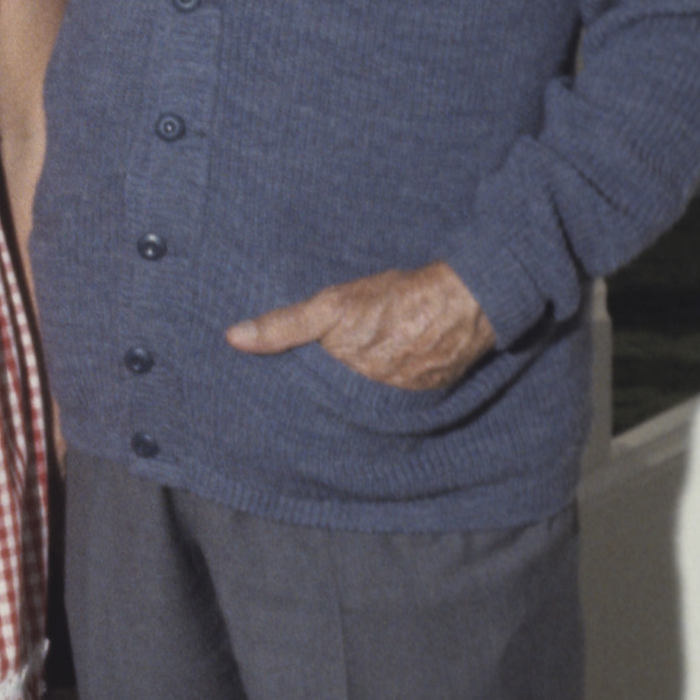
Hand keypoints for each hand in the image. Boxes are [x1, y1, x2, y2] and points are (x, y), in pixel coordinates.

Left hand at [226, 260, 495, 392]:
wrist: (466, 302)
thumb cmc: (397, 300)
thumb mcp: (332, 306)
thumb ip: (284, 326)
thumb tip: (234, 339)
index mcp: (346, 383)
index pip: (310, 394)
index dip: (298, 384)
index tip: (279, 384)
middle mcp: (373, 400)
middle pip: (338, 398)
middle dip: (327, 389)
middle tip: (320, 373)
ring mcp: (403, 398)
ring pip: (368, 396)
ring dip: (360, 386)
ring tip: (356, 365)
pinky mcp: (428, 392)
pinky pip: (398, 394)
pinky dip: (389, 381)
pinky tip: (387, 363)